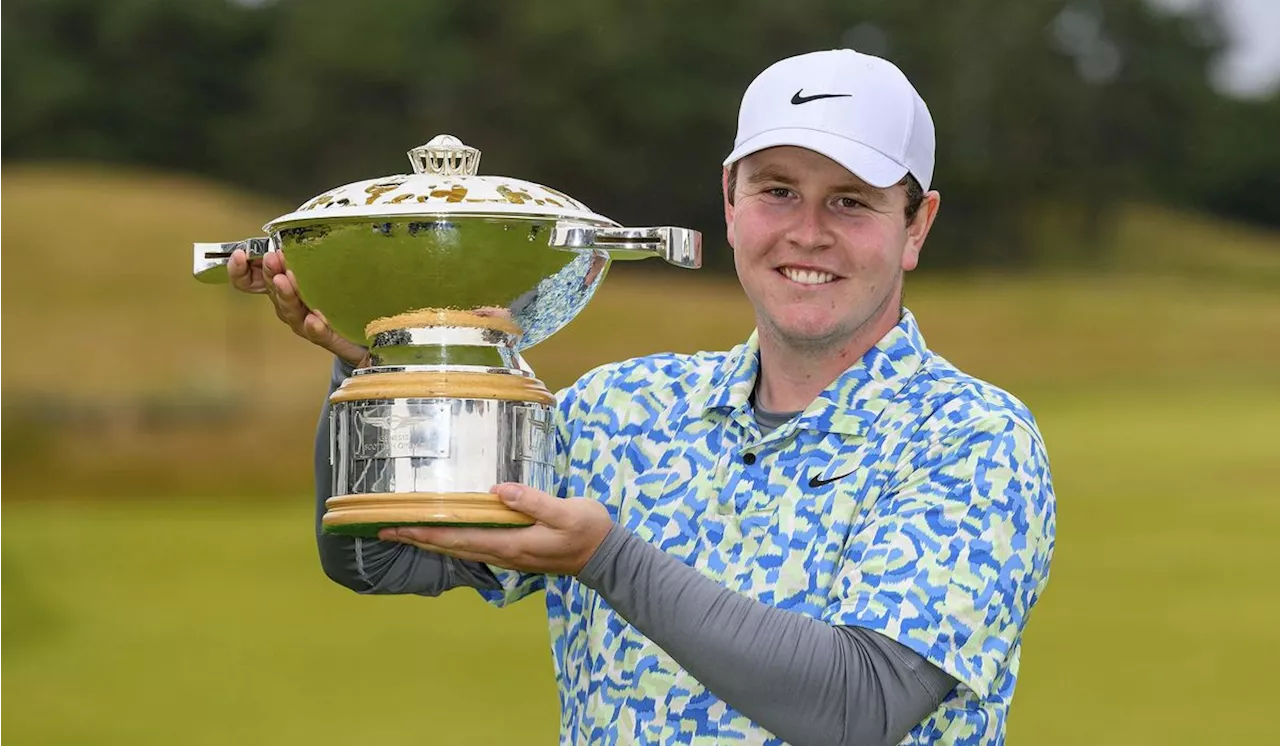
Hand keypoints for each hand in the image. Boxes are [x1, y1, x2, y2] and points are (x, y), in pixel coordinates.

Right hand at [227, 248, 366, 365]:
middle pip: (272, 290)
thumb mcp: (321, 266)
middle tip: (272, 259)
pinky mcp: (326, 336)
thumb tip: (294, 231)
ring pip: (290, 311)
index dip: (240, 270)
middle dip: (270, 273)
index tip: (239, 255)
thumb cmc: (339, 293)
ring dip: (286, 295)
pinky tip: (314, 319)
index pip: (251, 280)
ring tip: (285, 281)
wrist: (366, 326)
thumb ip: (305, 252)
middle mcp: (290, 304)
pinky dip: (313, 327)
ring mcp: (305, 322)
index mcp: (284, 286)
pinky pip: (316, 333)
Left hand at [380, 484, 614, 575]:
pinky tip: (447, 535)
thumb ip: (533, 501)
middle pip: (451, 548)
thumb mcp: (566, 511)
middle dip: (418, 538)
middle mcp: (503, 554)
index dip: (426, 533)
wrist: (607, 557)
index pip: (458, 539)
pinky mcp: (515, 553)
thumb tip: (498, 490)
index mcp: (510, 544)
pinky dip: (452, 542)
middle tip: (385, 529)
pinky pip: (473, 548)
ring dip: (432, 542)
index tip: (397, 526)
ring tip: (407, 533)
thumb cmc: (588, 531)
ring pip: (460, 550)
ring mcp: (508, 556)